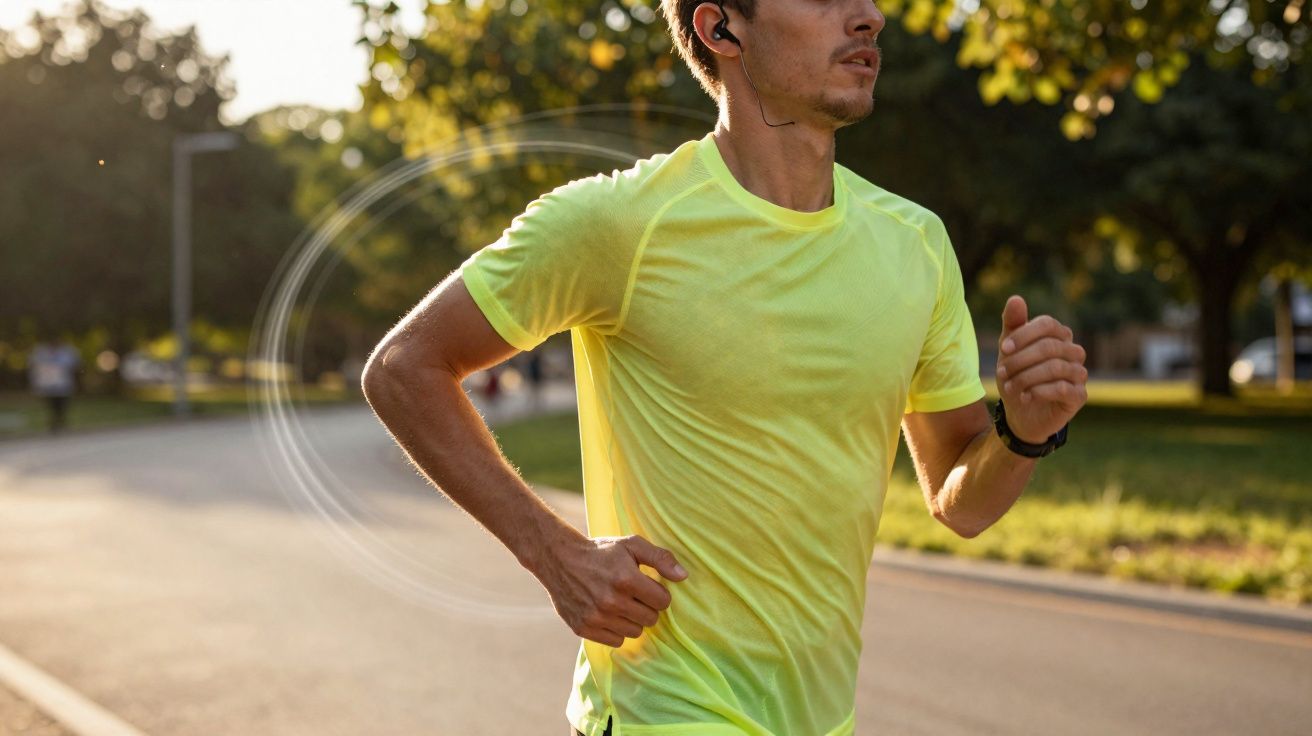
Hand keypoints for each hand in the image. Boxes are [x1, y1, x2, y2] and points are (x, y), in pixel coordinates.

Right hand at [533, 533, 688, 647]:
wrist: (559, 559)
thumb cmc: (600, 551)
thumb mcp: (631, 545)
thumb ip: (660, 558)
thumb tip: (683, 576)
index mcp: (626, 580)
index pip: (663, 602)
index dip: (658, 592)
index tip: (647, 586)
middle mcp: (612, 602)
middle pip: (651, 619)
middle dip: (646, 606)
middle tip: (633, 594)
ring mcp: (597, 617)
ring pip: (635, 631)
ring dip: (632, 619)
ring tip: (620, 602)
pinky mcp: (584, 628)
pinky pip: (615, 640)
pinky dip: (615, 629)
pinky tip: (607, 613)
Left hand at [995, 295, 1087, 443]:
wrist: (1021, 413)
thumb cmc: (1017, 376)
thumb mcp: (1009, 350)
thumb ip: (1012, 325)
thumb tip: (1016, 298)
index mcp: (1059, 336)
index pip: (1047, 324)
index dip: (1024, 335)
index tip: (1003, 349)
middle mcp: (1074, 352)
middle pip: (1049, 347)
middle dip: (1019, 360)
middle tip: (1001, 373)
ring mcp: (1079, 374)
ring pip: (1055, 367)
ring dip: (1025, 377)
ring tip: (1009, 387)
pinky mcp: (1079, 396)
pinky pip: (1062, 388)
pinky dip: (1038, 391)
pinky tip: (1025, 397)